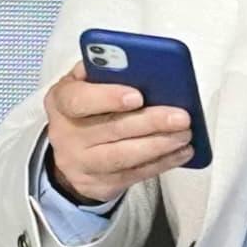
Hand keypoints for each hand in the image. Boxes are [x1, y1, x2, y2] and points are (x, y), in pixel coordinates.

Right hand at [41, 74, 193, 205]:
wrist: (72, 152)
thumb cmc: (87, 107)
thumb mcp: (85, 83)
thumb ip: (103, 71)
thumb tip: (137, 62)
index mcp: (61, 101)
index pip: (79, 100)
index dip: (108, 98)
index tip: (138, 96)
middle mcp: (66, 134)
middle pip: (111, 129)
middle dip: (151, 122)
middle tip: (182, 116)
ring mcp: (81, 163)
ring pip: (124, 156)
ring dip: (160, 145)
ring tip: (186, 134)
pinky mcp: (99, 184)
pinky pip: (134, 174)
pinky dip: (162, 163)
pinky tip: (182, 152)